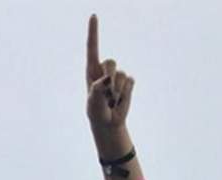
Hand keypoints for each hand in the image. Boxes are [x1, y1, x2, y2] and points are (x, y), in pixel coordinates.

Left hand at [85, 15, 134, 145]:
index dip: (93, 32)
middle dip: (109, 77)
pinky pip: (130, 82)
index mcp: (91, 70)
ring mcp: (117, 76)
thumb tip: (107, 79)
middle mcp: (104, 70)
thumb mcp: (92, 102)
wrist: (108, 122)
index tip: (93, 15)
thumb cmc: (96, 110)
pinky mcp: (128, 82)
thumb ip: (97, 89)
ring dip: (116, 91)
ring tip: (111, 101)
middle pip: (111, 62)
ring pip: (121, 75)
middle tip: (106, 94)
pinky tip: (120, 100)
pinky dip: (125, 93)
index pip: (92, 48)